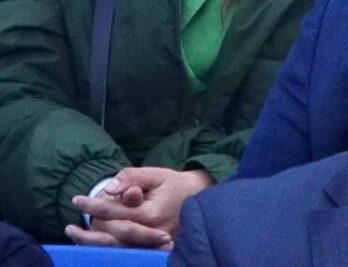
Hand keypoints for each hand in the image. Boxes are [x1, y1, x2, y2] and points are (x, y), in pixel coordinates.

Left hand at [65, 167, 212, 248]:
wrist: (199, 198)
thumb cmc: (175, 184)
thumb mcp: (156, 174)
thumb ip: (132, 178)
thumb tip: (110, 189)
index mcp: (151, 213)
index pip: (115, 211)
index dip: (93, 206)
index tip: (77, 199)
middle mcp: (151, 233)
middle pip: (112, 236)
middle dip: (88, 230)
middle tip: (68, 226)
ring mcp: (152, 245)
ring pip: (117, 248)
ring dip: (92, 244)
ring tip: (73, 236)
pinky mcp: (152, 250)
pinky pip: (126, 252)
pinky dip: (107, 250)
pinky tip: (91, 246)